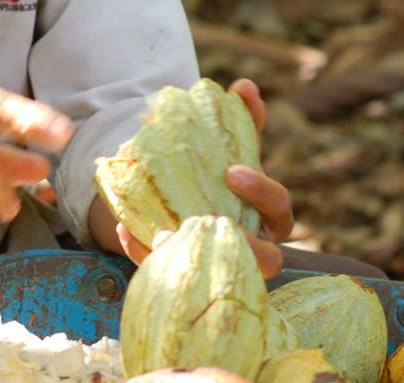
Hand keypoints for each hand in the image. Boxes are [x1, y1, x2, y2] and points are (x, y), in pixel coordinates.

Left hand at [94, 78, 291, 277]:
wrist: (180, 204)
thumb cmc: (218, 179)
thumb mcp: (228, 152)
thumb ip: (241, 123)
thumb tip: (243, 87)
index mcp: (268, 217)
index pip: (280, 210)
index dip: (263, 192)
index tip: (231, 172)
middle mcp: (252, 248)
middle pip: (266, 258)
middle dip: (246, 242)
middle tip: (212, 219)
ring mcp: (218, 265)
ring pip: (213, 270)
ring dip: (188, 252)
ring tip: (162, 234)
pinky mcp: (184, 274)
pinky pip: (166, 270)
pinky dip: (142, 250)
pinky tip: (123, 228)